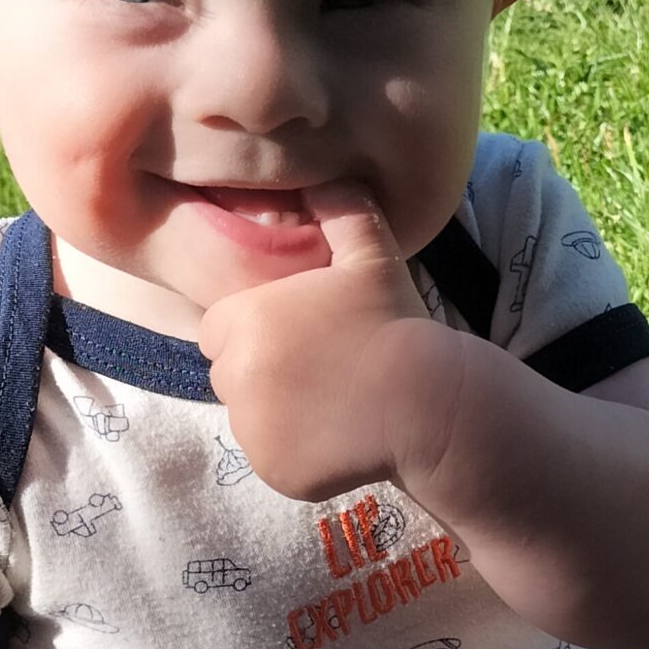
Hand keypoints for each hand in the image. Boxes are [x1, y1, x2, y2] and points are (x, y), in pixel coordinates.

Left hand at [198, 184, 460, 502]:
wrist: (428, 402)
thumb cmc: (396, 323)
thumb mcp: (370, 254)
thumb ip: (339, 209)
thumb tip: (319, 177)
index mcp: (245, 320)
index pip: (220, 328)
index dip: (257, 328)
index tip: (300, 332)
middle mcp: (236, 377)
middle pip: (230, 373)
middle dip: (261, 369)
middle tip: (319, 367)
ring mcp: (253, 430)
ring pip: (249, 417)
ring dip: (276, 411)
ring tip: (332, 400)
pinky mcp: (274, 471)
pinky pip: (272, 457)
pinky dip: (295, 451)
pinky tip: (338, 434)